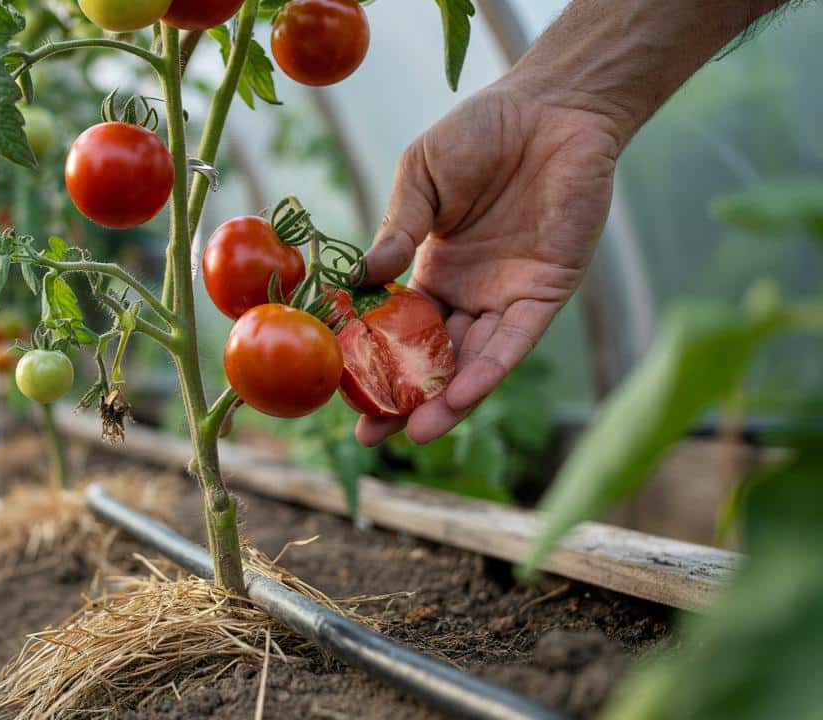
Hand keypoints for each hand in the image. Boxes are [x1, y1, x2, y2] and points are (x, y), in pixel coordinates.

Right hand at [357, 79, 623, 445]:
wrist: (551, 107)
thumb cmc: (481, 131)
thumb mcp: (421, 178)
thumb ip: (397, 230)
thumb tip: (359, 280)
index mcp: (432, 269)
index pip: (397, 328)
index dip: (372, 360)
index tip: (343, 392)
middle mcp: (467, 292)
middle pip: (432, 359)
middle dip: (405, 399)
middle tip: (372, 436)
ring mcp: (505, 296)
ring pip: (473, 362)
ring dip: (448, 400)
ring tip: (416, 433)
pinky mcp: (544, 292)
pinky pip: (514, 341)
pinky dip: (488, 370)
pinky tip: (460, 396)